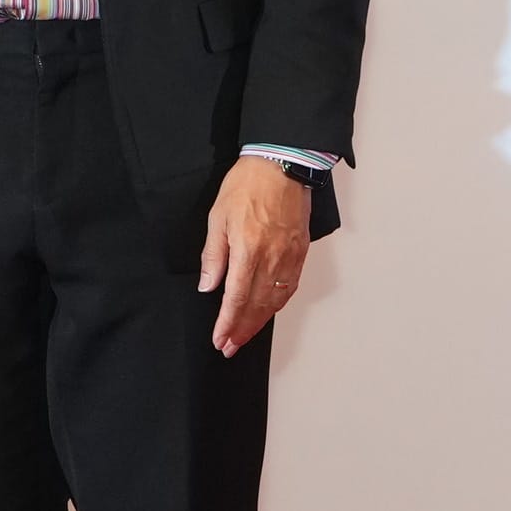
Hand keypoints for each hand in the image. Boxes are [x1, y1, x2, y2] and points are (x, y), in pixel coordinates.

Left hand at [198, 157, 313, 355]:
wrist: (282, 163)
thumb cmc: (246, 185)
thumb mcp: (218, 217)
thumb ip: (214, 255)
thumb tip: (209, 286)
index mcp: (248, 250)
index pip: (237, 298)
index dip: (228, 323)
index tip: (220, 339)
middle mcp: (272, 258)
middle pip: (258, 305)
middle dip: (242, 330)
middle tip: (230, 347)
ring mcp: (289, 256)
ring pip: (276, 299)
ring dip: (260, 322)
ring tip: (246, 335)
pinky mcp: (301, 251)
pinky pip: (290, 286)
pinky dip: (278, 303)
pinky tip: (269, 311)